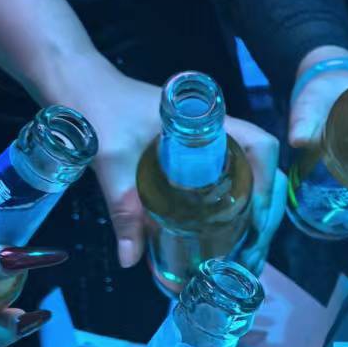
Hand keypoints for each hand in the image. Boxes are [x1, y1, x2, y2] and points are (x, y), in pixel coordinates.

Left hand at [55, 59, 280, 269]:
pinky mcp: (199, 158)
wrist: (80, 88)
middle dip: (266, 214)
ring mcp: (211, 146)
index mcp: (208, 123)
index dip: (267, 183)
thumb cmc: (99, 111)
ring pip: (251, 180)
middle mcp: (218, 133)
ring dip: (256, 217)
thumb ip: (123, 208)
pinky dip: (238, 211)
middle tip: (251, 252)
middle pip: (263, 172)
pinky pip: (231, 183)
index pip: (260, 146)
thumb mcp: (112, 162)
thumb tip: (130, 259)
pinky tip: (230, 238)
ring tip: (246, 254)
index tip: (255, 219)